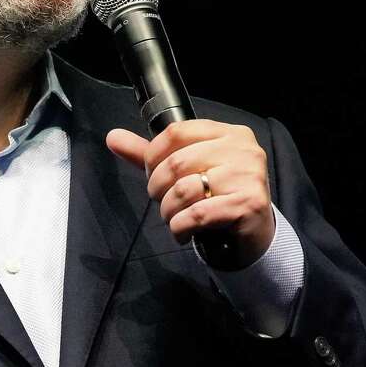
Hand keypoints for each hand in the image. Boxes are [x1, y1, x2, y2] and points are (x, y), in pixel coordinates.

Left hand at [106, 121, 274, 268]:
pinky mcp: (249, 204)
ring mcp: (249, 176)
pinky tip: (183, 232)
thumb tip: (113, 136)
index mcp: (228, 133)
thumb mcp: (183, 171)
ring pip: (184, 190)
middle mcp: (242, 150)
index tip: (152, 174)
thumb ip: (149, 154)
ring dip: (168, 211)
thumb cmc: (216, 197)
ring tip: (173, 218)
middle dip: (157, 188)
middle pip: (176, 162)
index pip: (176, 132)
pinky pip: (197, 214)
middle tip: (162, 201)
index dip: (153, 156)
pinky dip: (180, 227)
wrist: (252, 234)